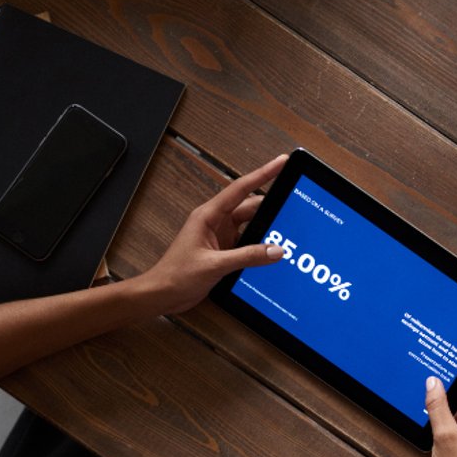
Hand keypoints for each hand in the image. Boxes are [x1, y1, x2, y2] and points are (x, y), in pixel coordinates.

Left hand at [138, 154, 289, 312]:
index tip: (281, 162)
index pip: (241, 189)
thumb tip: (275, 250)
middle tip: (294, 203)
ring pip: (252, 225)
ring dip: (267, 227)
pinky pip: (249, 242)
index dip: (263, 174)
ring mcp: (221, 236)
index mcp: (208, 216)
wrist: (162, 294)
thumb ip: (247, 256)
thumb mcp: (214, 265)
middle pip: (251, 207)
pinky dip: (261, 244)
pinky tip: (273, 249)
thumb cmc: (175, 275)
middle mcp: (215, 222)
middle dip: (272, 205)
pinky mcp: (224, 250)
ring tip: (288, 228)